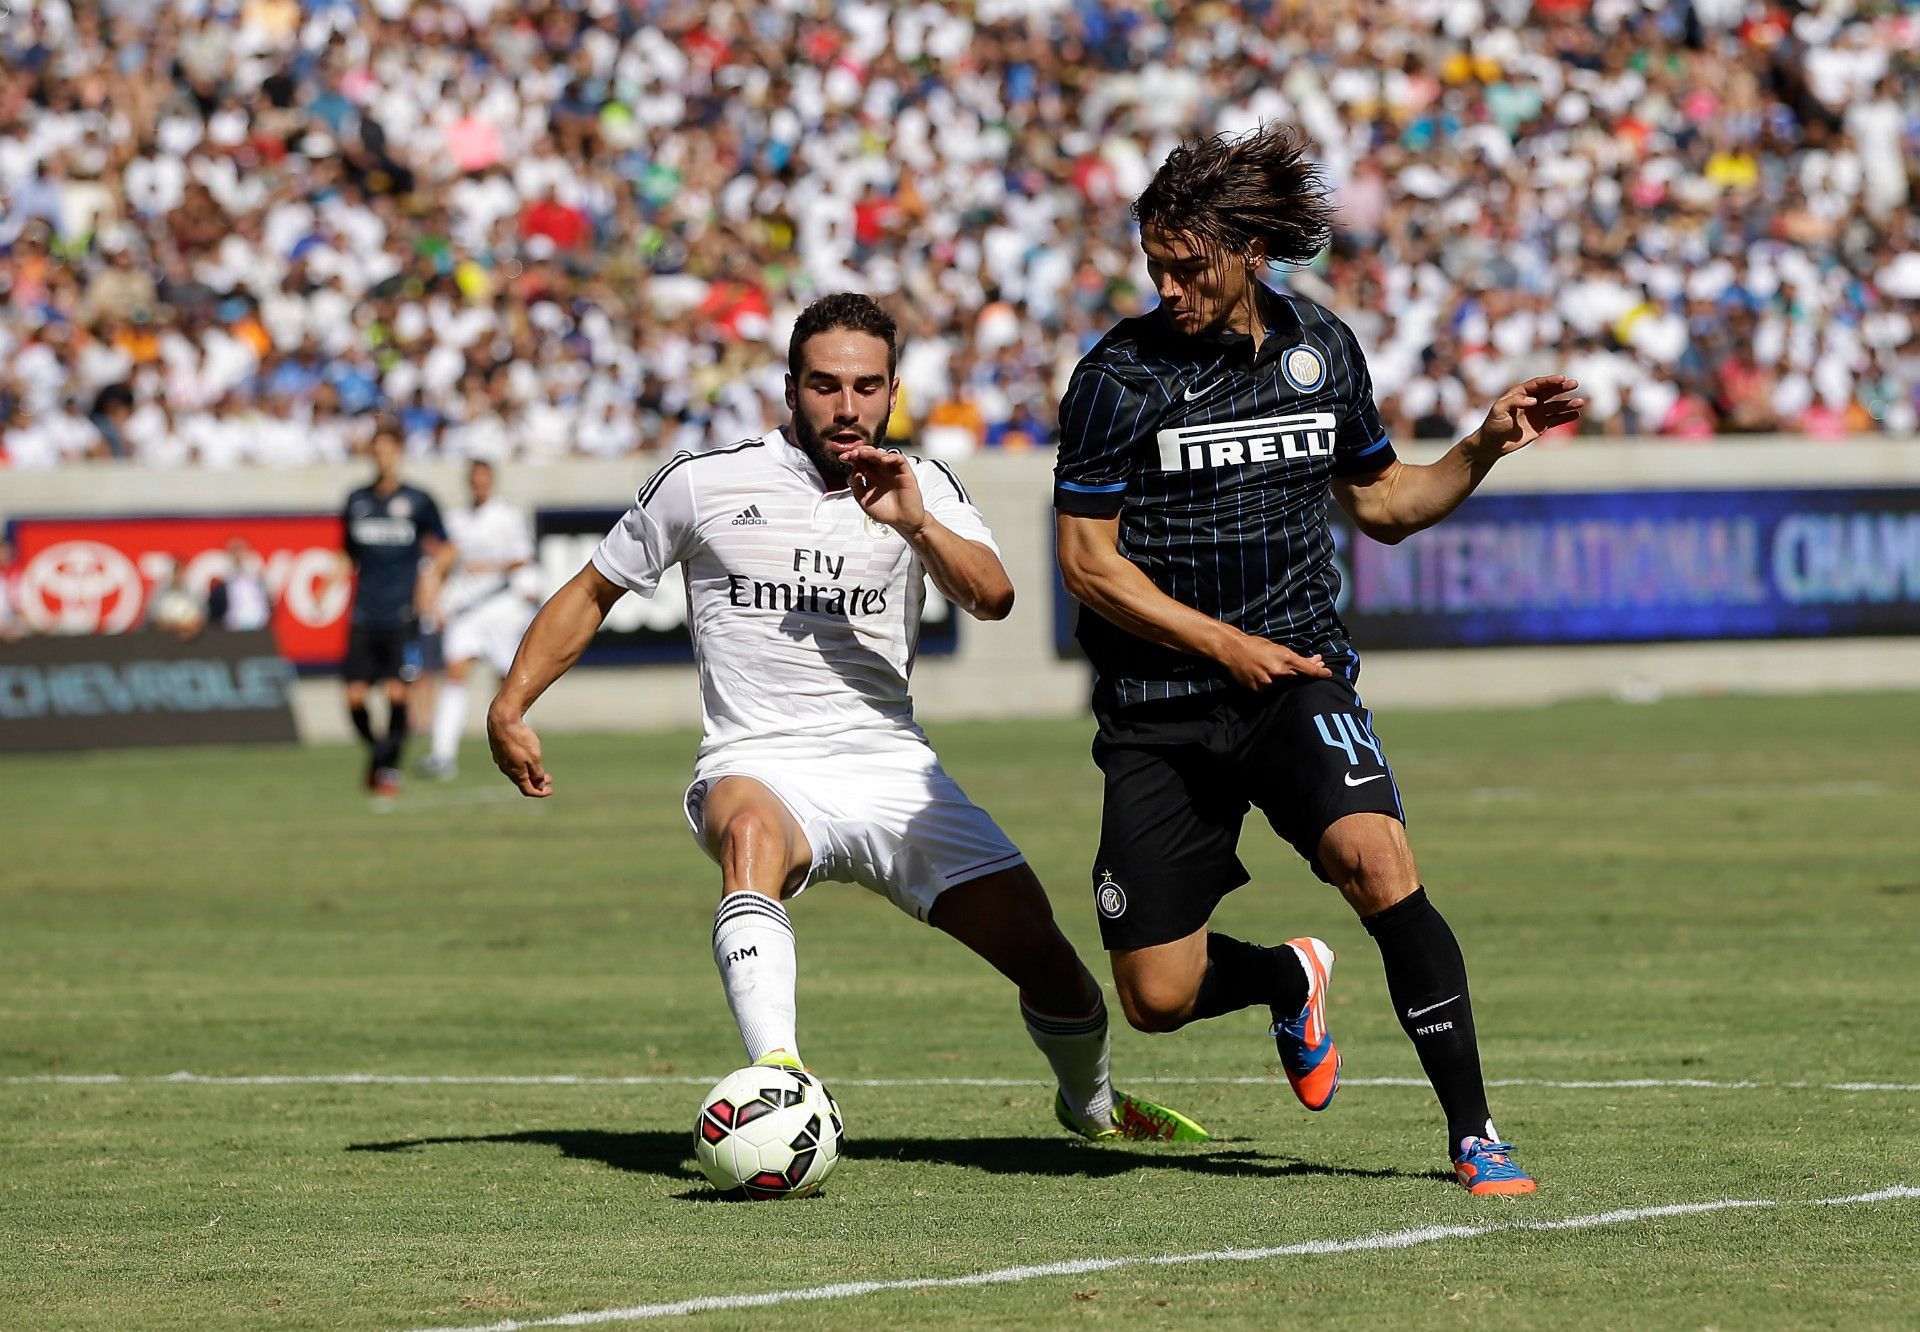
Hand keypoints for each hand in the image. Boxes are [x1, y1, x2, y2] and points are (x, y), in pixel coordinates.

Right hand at [487, 705, 552, 796]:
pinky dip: (521, 764)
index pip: (528, 790)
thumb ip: (537, 773)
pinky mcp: (498, 750)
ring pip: (516, 771)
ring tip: (539, 767)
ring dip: (529, 772)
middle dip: (536, 782)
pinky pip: (511, 762)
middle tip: (549, 778)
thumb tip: (539, 786)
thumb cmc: (520, 739)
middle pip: (522, 781)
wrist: (502, 720)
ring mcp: (501, 759)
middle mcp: (506, 769)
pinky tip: (526, 755)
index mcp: (516, 774)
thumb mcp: (534, 758)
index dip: (540, 793)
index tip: (550, 790)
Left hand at [835, 443, 926, 536]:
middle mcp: (880, 471)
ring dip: (873, 452)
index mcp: (870, 476)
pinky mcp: (905, 473)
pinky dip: (892, 457)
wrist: (902, 522)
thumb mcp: (863, 500)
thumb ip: (856, 487)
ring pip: (882, 455)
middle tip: (852, 453)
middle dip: (860, 452)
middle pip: (870, 455)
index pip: (860, 462)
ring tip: (864, 453)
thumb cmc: (885, 512)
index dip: (851, 458)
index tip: (843, 458)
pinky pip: (900, 460)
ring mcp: (892, 471)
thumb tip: (854, 472)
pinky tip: (884, 460)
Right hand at [1215, 630, 1333, 689]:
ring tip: (1286, 670)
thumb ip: (1295, 657)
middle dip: (1309, 674)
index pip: (1308, 670)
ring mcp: (1268, 683)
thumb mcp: (1277, 647)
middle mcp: (1278, 672)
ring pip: (1286, 685)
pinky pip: (1272, 690)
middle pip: (1300, 679)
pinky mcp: (1259, 690)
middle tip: (1317, 667)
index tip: (1328, 674)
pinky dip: (1276, 684)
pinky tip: (1271, 677)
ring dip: (1290, 679)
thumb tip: (1314, 660)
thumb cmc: (1255, 644)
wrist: (1232, 650)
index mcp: (1285, 658)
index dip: (1319, 673)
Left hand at [1469, 375, 1585, 458]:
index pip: (1537, 384)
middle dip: (1562, 388)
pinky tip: (1576, 414)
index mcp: (1519, 394)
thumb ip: (1515, 402)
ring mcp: (1536, 413)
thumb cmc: (1493, 425)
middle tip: (1575, 384)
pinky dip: (1566, 417)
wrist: (1491, 444)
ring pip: (1555, 406)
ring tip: (1580, 402)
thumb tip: (1534, 400)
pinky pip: (1556, 419)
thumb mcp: (1499, 411)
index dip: (1549, 381)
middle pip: (1549, 392)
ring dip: (1568, 404)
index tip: (1561, 378)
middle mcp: (1530, 401)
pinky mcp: (1540, 426)